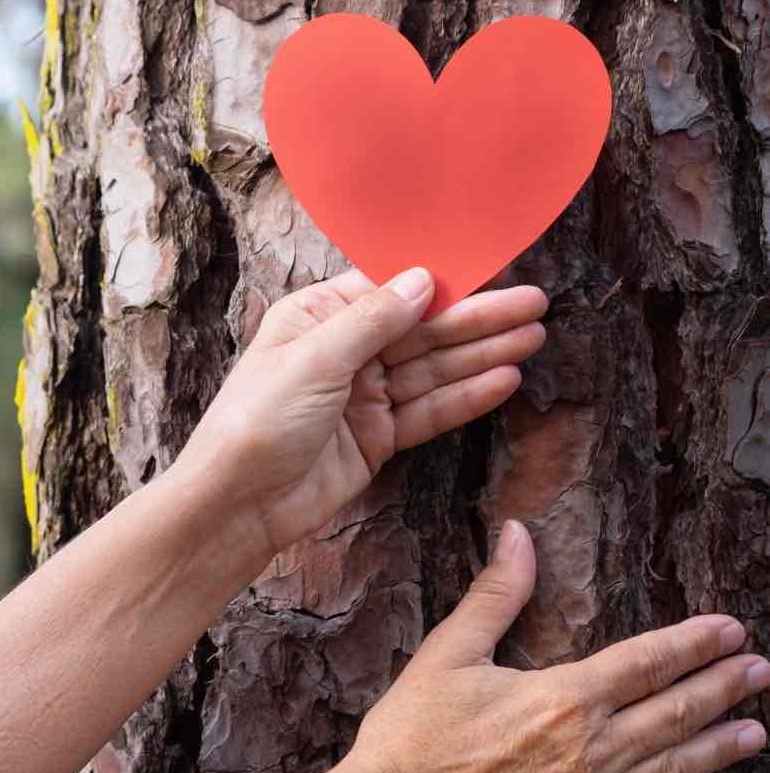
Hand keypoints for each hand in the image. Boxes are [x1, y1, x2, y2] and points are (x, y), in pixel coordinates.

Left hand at [168, 267, 546, 558]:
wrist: (238, 504)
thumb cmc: (257, 421)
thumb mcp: (313, 360)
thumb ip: (371, 321)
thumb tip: (420, 278)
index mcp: (316, 318)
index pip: (389, 290)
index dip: (441, 282)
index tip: (493, 268)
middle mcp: (342, 353)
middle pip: (420, 330)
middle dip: (476, 318)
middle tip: (535, 303)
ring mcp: (361, 396)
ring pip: (431, 369)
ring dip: (481, 354)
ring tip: (534, 336)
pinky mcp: (376, 437)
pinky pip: (428, 410)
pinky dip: (466, 397)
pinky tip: (504, 379)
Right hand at [345, 521, 767, 772]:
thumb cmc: (414, 732)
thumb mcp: (448, 652)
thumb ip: (495, 595)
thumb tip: (518, 535)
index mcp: (563, 697)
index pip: (647, 662)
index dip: (694, 643)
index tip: (730, 629)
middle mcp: (592, 749)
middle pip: (676, 712)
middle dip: (723, 688)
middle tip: (759, 670)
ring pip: (676, 768)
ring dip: (721, 746)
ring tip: (756, 730)